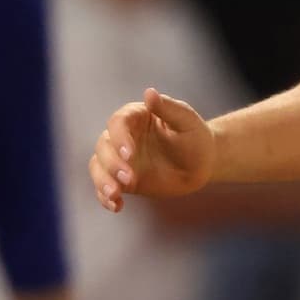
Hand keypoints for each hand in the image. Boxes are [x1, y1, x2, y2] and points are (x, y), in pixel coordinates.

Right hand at [88, 88, 214, 212]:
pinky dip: (106, 198)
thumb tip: (149, 92)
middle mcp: (122, 136)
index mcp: (135, 116)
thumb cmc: (195, 137)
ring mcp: (120, 159)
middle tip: (129, 178)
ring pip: (98, 166)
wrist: (202, 165)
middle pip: (103, 146)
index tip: (129, 154)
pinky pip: (105, 188)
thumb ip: (168, 108)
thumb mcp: (187, 121)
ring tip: (114, 195)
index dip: (120, 138)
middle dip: (112, 163)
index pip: (118, 123)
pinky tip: (117, 207)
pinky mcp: (122, 180)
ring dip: (103, 181)